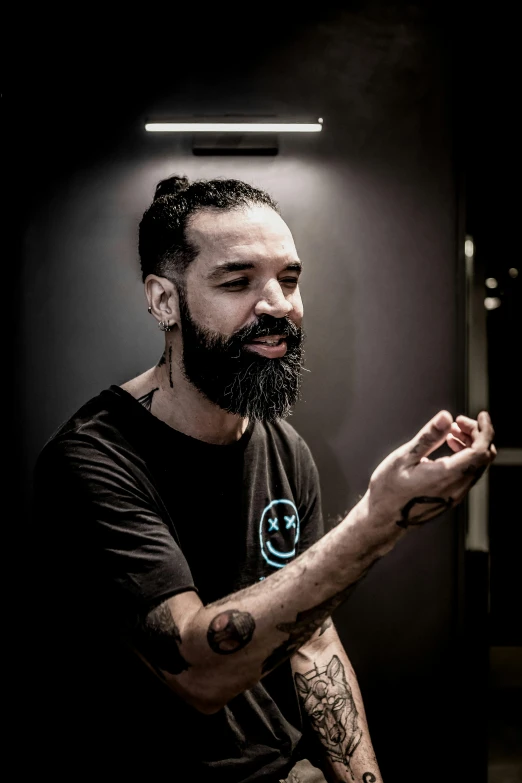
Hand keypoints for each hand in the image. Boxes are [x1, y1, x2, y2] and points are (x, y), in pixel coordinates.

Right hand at [367, 410, 495, 528]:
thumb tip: (446, 417)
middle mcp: (456, 487)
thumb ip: (428, 437)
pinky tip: (448, 450)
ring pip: (477, 466)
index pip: (481, 451)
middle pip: (483, 457)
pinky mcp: (451, 498)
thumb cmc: (388, 488)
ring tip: (450, 433)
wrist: (383, 519)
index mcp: (447, 475)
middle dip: (477, 434)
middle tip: (458, 422)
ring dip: (471, 445)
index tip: (480, 415)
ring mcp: (455, 495)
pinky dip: (465, 457)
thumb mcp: (404, 457)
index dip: (485, 430)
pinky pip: (468, 475)